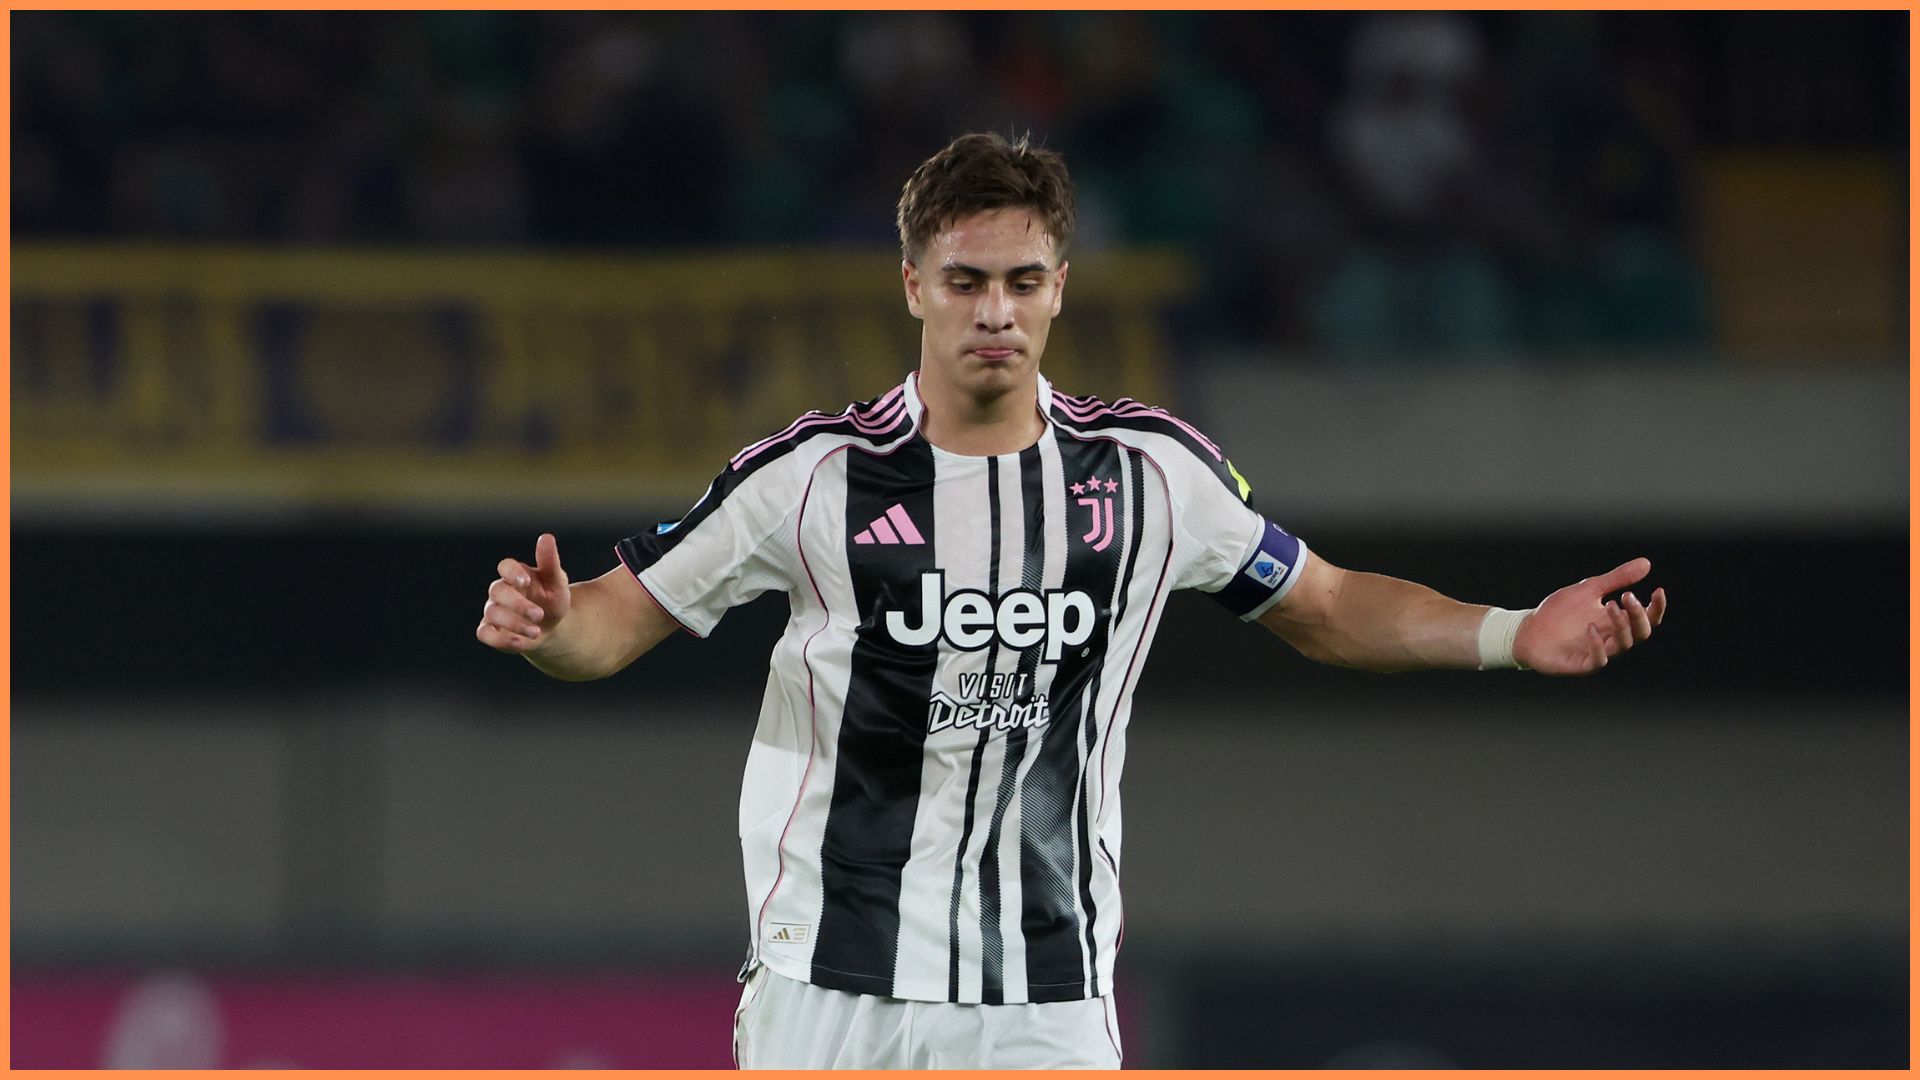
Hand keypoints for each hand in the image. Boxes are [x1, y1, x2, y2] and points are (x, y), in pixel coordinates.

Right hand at [476, 533, 571, 654]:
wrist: (552, 628)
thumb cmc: (553, 600)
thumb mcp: (557, 583)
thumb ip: (550, 562)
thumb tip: (546, 537)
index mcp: (516, 575)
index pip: (505, 567)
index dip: (512, 573)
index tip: (525, 582)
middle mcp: (500, 591)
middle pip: (497, 591)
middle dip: (517, 604)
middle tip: (539, 615)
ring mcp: (492, 610)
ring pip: (492, 613)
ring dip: (514, 624)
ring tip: (537, 631)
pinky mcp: (490, 630)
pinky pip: (484, 633)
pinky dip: (500, 639)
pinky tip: (520, 642)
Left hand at [1513, 557, 1666, 675]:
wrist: (1528, 630)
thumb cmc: (1560, 612)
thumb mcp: (1589, 589)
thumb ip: (1617, 579)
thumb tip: (1646, 564)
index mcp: (1616, 622)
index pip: (1646, 619)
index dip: (1656, 608)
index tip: (1658, 590)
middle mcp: (1611, 639)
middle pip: (1640, 634)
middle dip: (1639, 615)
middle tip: (1627, 596)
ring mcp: (1598, 653)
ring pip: (1623, 645)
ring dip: (1621, 626)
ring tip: (1611, 605)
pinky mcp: (1581, 664)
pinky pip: (1598, 660)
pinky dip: (1597, 644)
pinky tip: (1590, 628)